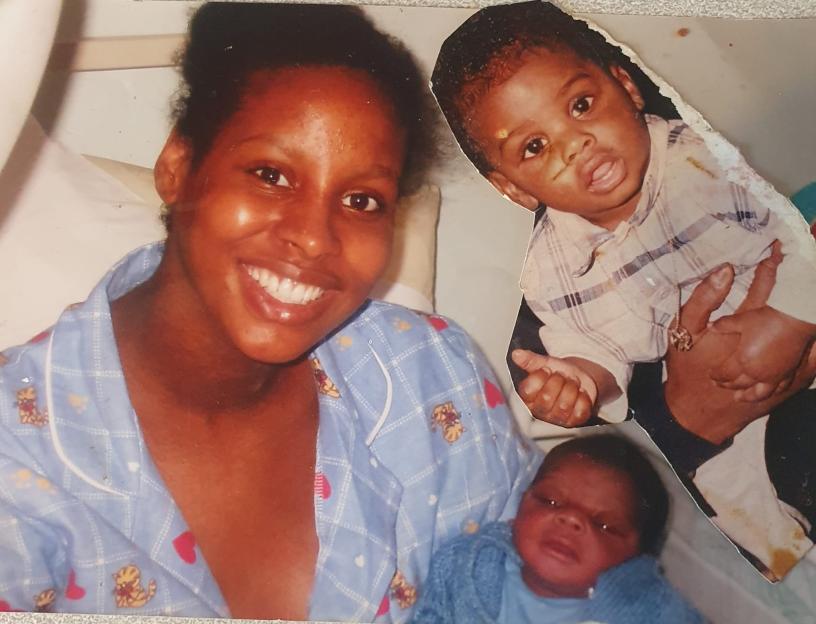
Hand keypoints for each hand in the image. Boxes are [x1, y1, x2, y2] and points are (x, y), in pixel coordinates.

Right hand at [511, 349, 596, 426]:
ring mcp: (556, 418)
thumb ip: (530, 360)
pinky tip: (580, 393)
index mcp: (528, 397)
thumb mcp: (544, 363)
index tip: (547, 370)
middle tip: (561, 376)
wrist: (578, 379)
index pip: (529, 390)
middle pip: (547, 398)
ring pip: (564, 405)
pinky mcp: (574, 421)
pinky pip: (580, 411)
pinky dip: (583, 397)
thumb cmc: (558, 373)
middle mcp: (540, 410)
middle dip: (558, 381)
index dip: (540, 376)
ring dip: (572, 388)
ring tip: (571, 383)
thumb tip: (516, 354)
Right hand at [665, 242, 815, 443]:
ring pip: (806, 331)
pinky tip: (813, 330)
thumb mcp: (683, 332)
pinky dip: (815, 343)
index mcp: (744, 328)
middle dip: (799, 282)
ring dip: (808, 313)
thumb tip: (725, 269)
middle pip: (792, 306)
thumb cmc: (687, 370)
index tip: (780, 245)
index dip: (773, 265)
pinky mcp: (791, 379)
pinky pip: (814, 358)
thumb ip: (703, 299)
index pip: (765, 287)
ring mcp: (784, 363)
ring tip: (808, 290)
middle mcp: (770, 344)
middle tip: (802, 260)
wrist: (698, 413)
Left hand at [709, 306, 814, 401]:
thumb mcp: (741, 321)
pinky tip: (767, 392)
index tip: (710, 375)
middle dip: (727, 385)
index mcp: (743, 360)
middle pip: (738, 384)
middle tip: (719, 385)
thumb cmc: (767, 319)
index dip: (716, 376)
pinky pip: (778, 389)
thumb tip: (710, 326)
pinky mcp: (788, 373)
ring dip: (747, 396)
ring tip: (739, 397)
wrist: (795, 319)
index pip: (724, 374)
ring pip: (759, 392)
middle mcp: (757, 372)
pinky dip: (770, 392)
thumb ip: (723, 325)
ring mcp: (774, 375)